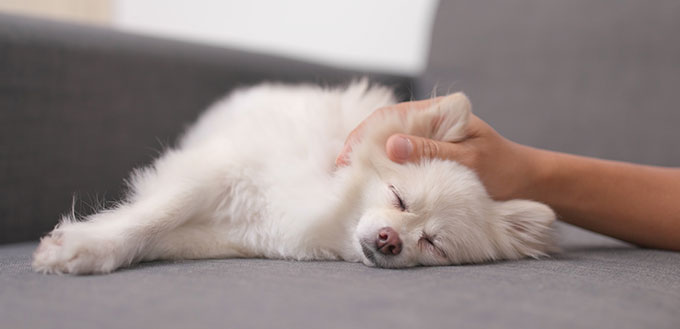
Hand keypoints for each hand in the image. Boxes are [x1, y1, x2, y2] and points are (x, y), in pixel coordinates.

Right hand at [336, 98, 540, 200]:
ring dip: (370, 159)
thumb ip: (430, 152)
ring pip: (390, 145)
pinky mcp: (431, 156)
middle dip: (361, 148)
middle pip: (385, 129)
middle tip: (341, 171)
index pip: (391, 116)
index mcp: (441, 113)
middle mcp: (432, 122)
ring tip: (349, 177)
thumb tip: (390, 145)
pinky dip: (385, 169)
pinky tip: (372, 181)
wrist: (529, 186)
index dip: (364, 136)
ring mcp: (430, 139)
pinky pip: (401, 158)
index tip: (347, 157)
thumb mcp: (467, 162)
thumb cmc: (503, 172)